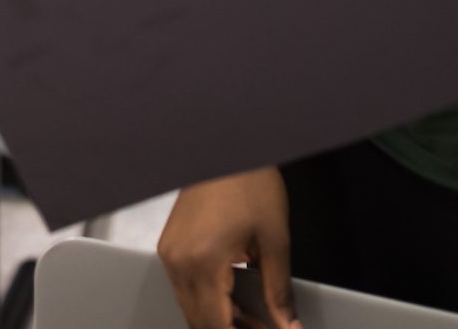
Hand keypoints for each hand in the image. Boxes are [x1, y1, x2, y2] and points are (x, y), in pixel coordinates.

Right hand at [158, 169, 298, 328]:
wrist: (227, 147)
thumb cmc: (250, 183)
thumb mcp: (275, 240)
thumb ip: (279, 291)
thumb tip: (288, 324)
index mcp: (203, 261)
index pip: (215, 325)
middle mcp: (178, 262)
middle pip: (197, 321)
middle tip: (263, 327)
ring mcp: (170, 254)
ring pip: (189, 307)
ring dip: (218, 318)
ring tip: (253, 318)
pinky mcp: (169, 246)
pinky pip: (184, 287)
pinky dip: (207, 299)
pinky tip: (232, 298)